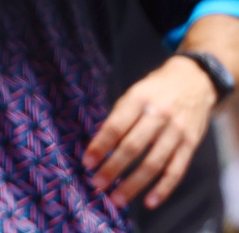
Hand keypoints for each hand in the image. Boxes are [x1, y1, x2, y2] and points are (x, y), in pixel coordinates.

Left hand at [83, 55, 218, 208]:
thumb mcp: (133, 93)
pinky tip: (149, 202)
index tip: (87, 163)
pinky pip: (176, 170)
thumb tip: (98, 146)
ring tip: (117, 198)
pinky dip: (163, 189)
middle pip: (132, 148)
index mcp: (138, 100)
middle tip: (97, 184)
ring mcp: (177, 131)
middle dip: (113, 168)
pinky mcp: (191, 144)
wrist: (195, 80)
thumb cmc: (155, 90)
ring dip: (134, 184)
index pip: (115, 127)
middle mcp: (158, 116)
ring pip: (153, 163)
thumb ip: (118, 118)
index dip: (100, 147)